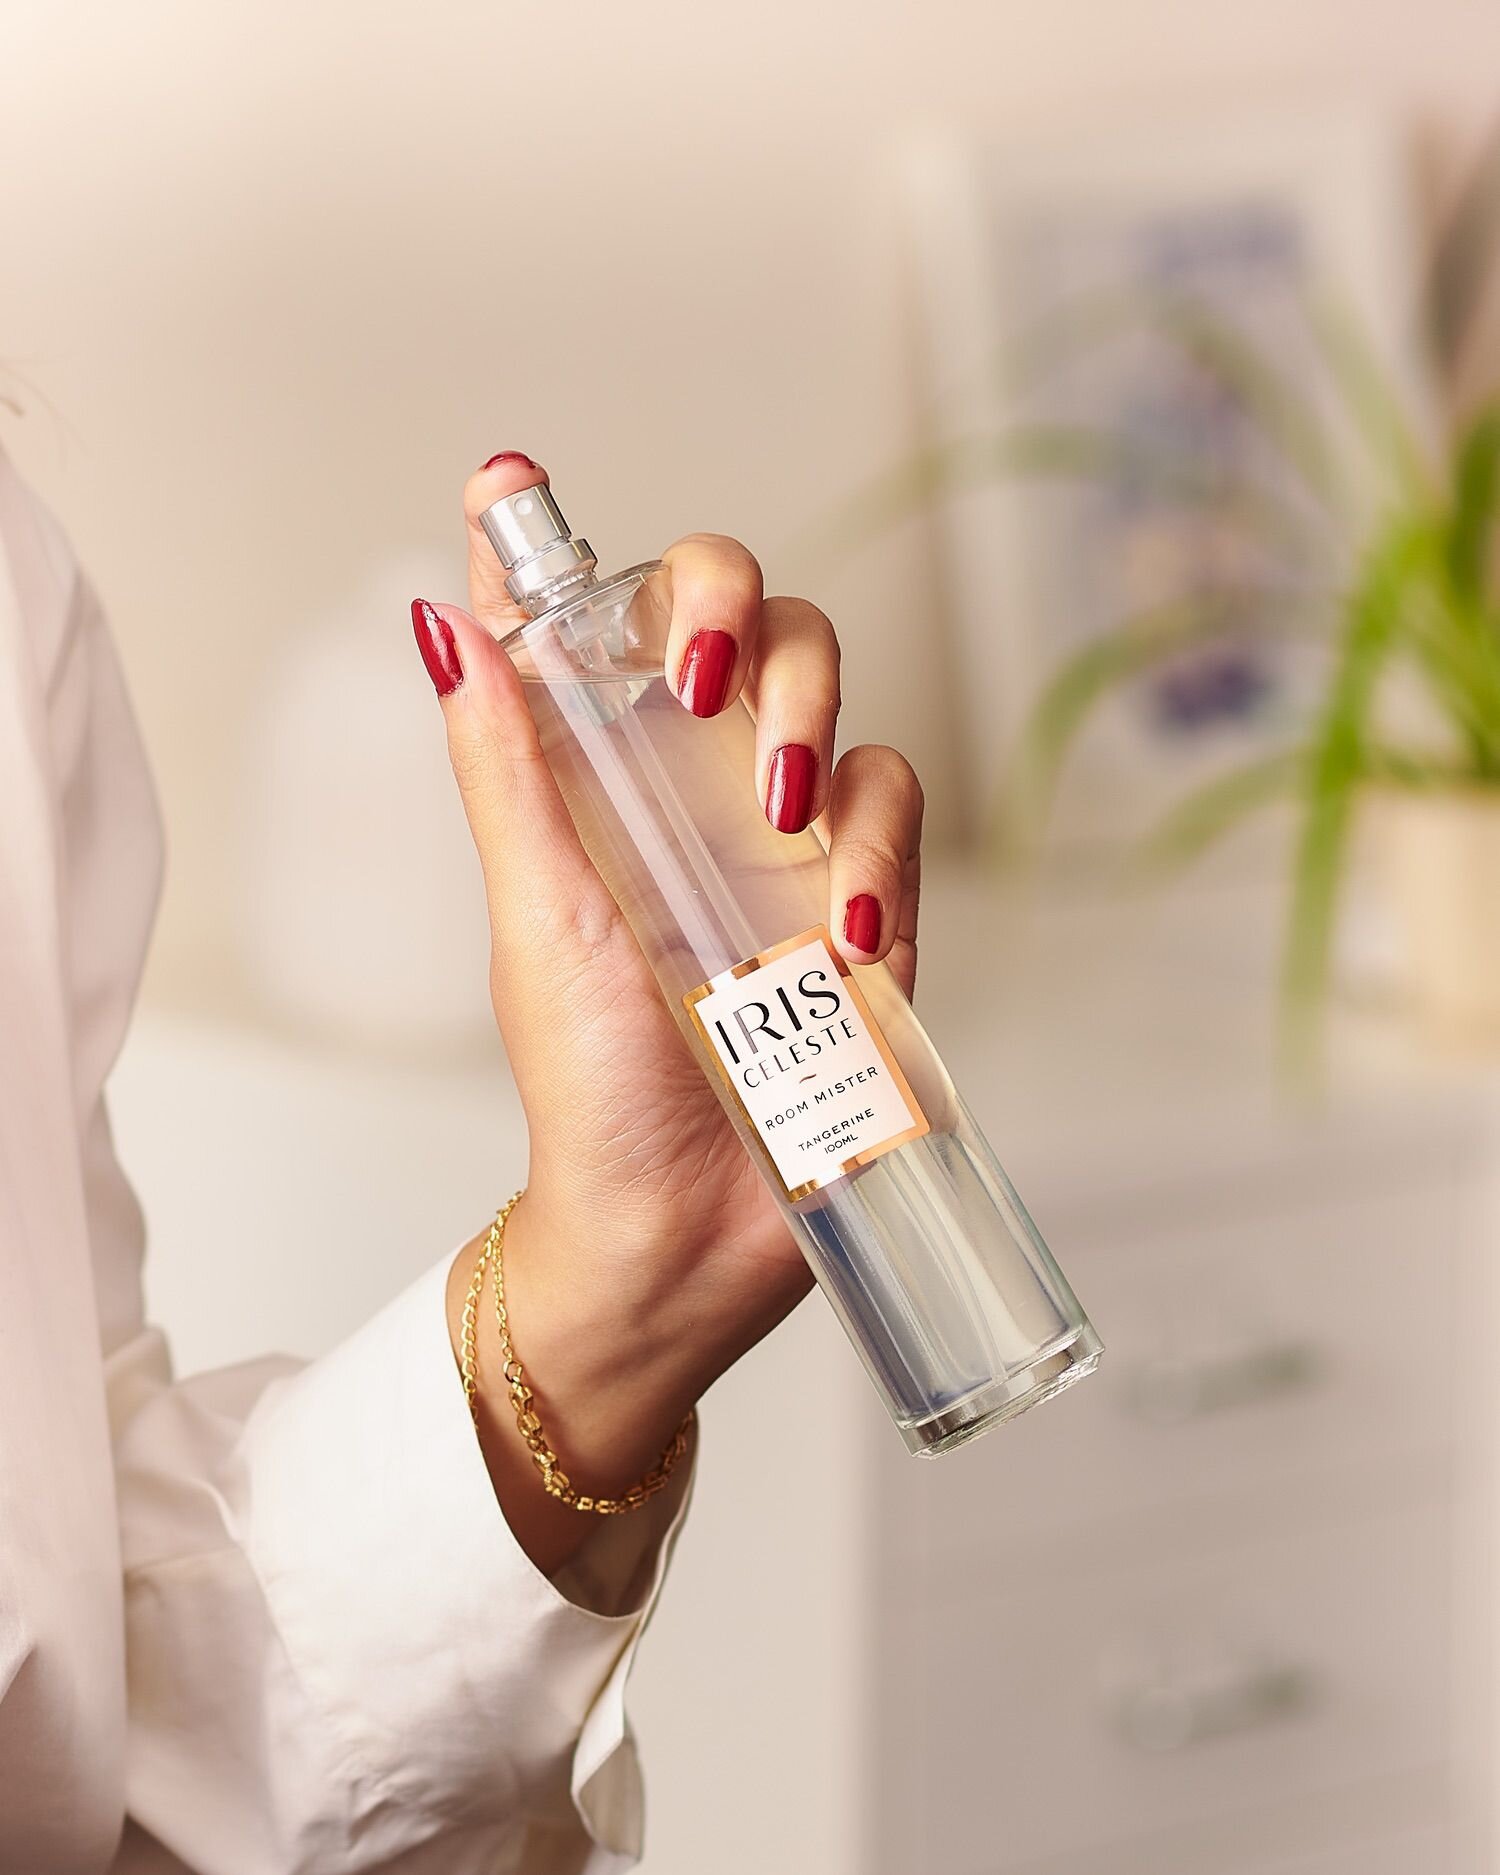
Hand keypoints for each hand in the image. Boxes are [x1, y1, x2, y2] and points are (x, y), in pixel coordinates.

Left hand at [415, 455, 923, 1567]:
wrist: (681, 1237)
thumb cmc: (590, 1092)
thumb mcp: (539, 921)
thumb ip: (508, 773)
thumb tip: (451, 626)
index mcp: (602, 789)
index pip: (596, 632)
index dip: (562, 549)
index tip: (512, 484)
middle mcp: (697, 794)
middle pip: (749, 623)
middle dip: (737, 610)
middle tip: (711, 676)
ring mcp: (788, 847)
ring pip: (840, 699)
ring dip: (817, 725)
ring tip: (780, 819)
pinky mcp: (867, 906)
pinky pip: (894, 816)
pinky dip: (876, 849)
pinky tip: (840, 928)